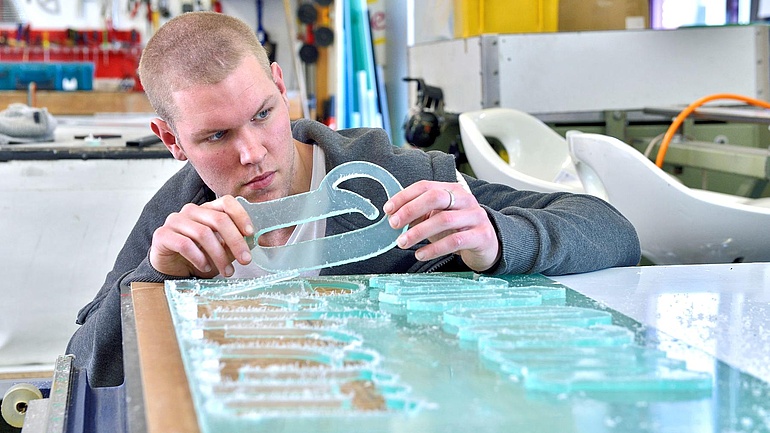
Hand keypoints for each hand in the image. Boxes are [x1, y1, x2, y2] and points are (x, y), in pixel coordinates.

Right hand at [149, 195, 253, 277]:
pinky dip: (199, 258)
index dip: (241, 216)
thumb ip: (234, 242)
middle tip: (246, 260)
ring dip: (219, 256)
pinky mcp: (162, 235)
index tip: (251, 233)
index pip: (226, 202)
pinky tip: (205, 268)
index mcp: (207, 209)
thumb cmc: (200, 257)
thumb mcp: (222, 249)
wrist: (172, 270)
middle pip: (218, 220)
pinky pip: (185, 244)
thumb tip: (252, 242)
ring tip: (227, 271)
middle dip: (236, 241)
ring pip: (203, 234)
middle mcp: (190, 211)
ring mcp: (175, 221)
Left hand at [383, 180, 500, 271]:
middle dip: (410, 210)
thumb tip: (394, 216)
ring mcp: (475, 216)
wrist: (488, 244)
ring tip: (402, 242)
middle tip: (394, 224)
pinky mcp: (481, 235)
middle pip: (435, 198)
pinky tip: (420, 254)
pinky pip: (455, 241)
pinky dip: (434, 249)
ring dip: (418, 232)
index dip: (404, 196)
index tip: (388, 209)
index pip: (425, 186)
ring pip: (444, 220)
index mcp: (452, 190)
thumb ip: (419, 214)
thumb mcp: (438, 218)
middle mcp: (465, 199)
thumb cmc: (458, 229)